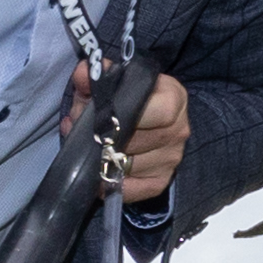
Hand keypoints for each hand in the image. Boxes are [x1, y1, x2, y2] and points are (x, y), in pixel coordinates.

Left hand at [70, 63, 190, 203]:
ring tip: (88, 150)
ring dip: (102, 160)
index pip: (157, 110)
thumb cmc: (129, 99)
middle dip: (104, 138)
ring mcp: (172, 159)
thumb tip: (83, 73)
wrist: (148, 120)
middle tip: (84, 133)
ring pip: (128, 166)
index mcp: (174, 99)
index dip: (124, 113)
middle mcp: (179, 130)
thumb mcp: (114, 83)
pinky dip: (108, 183)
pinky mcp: (161, 181)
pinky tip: (99, 171)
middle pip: (136, 141)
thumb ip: (98, 76)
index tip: (101, 114)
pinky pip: (130, 189)